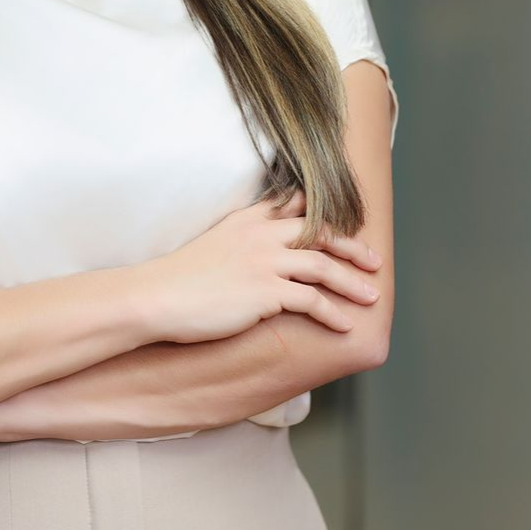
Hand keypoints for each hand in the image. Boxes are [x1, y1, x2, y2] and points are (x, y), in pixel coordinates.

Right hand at [137, 188, 382, 344]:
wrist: (156, 297)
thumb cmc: (179, 278)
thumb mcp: (213, 243)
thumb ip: (241, 238)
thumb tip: (259, 254)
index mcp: (248, 219)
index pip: (296, 204)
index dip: (326, 211)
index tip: (349, 222)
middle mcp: (260, 234)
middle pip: (320, 231)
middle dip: (352, 247)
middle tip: (374, 262)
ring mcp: (264, 261)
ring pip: (323, 266)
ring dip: (352, 282)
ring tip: (372, 296)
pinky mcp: (264, 291)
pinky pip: (311, 300)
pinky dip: (333, 314)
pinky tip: (345, 326)